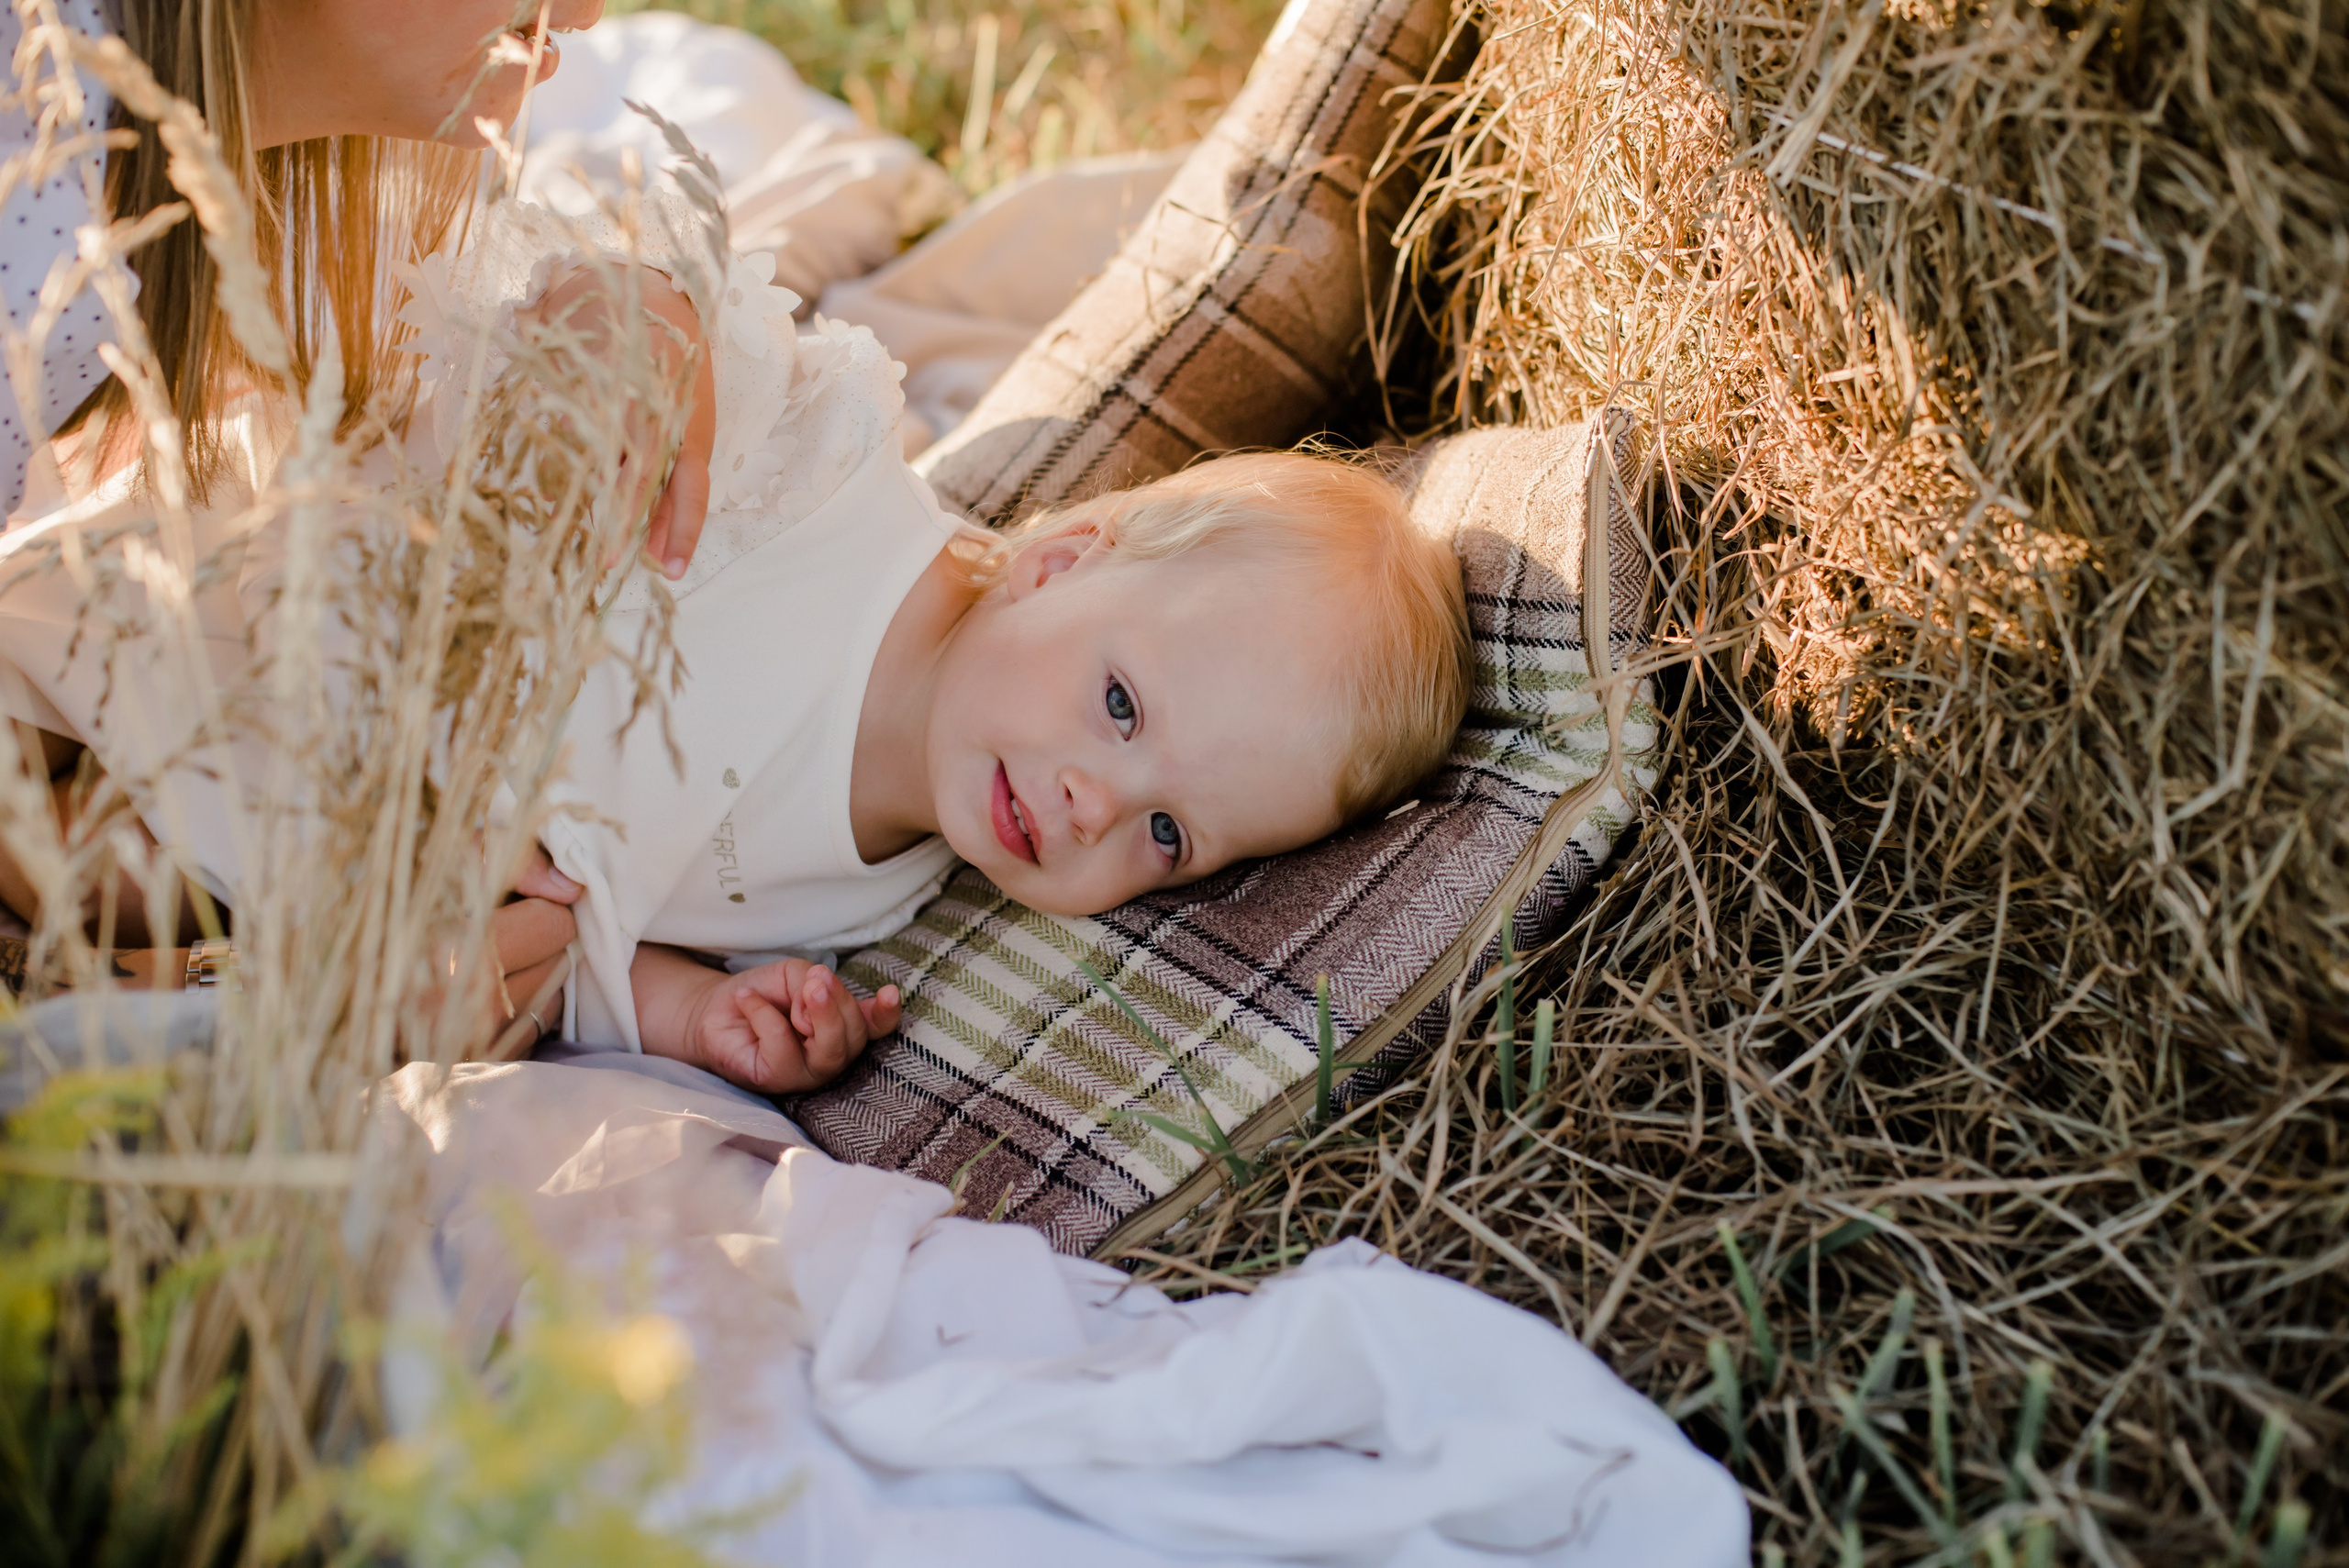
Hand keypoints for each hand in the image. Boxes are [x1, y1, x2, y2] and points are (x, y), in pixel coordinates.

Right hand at [536, 267, 714, 580]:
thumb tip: (662, 557)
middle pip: (647, 477)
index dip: (683, 532)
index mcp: (692, 433)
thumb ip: (672, 494)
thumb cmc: (672, 383)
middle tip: (610, 563)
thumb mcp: (684, 436)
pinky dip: (569, 448)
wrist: (649, 298)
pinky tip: (556, 473)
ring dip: (593, 493)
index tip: (673, 572)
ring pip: (609, 453)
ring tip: (576, 520)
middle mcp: (663, 416)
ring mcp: (626, 395)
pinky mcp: (594, 376)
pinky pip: (577, 423)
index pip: (693, 492)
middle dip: (626, 522)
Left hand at [685, 959, 899, 1093]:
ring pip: (829, 1054)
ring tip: (804, 988)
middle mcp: (830, 1054)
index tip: (891, 993)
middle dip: (840, 1005)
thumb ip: (812, 983)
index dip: (886, 1014)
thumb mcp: (793, 974)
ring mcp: (805, 1073)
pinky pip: (783, 1051)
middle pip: (854, 1039)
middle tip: (817, 979)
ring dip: (820, 1016)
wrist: (717, 1008)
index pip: (873, 1027)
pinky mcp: (775, 1080)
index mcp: (842, 1027)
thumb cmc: (762, 993)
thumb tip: (818, 1004)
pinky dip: (766, 1017)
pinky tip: (747, 999)